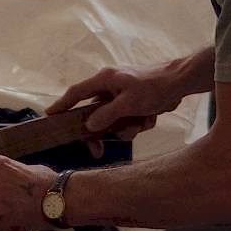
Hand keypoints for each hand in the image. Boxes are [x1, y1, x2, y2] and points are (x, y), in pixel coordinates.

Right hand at [47, 64, 182, 140]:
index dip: (62, 105)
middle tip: (98, 150)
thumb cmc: (154, 87)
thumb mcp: (129, 103)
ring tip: (143, 120)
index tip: (49, 116)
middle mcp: (110, 86)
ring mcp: (122, 94)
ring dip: (127, 127)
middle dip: (102, 131)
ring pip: (114, 120)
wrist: (181, 82)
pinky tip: (151, 116)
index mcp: (105, 79)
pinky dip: (138, 122)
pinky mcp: (134, 102)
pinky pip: (128, 119)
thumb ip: (107, 115)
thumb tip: (89, 125)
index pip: (76, 92)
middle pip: (95, 113)